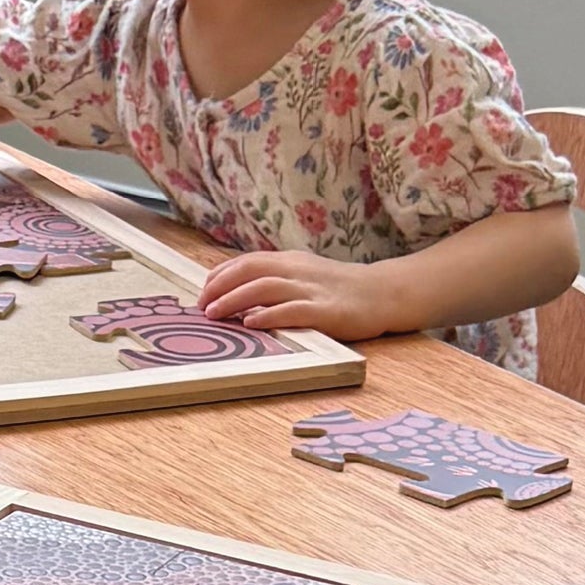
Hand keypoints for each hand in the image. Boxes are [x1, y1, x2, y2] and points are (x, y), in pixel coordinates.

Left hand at [193, 248, 398, 338]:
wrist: (384, 293)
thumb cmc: (340, 289)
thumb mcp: (305, 275)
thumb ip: (277, 279)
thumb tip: (240, 291)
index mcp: (291, 261)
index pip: (247, 261)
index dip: (221, 274)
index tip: (202, 291)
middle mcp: (297, 271)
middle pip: (250, 271)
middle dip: (220, 287)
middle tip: (201, 306)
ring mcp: (311, 290)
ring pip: (264, 288)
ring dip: (234, 300)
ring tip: (214, 314)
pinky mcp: (325, 311)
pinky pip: (291, 311)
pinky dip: (268, 316)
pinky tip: (251, 323)